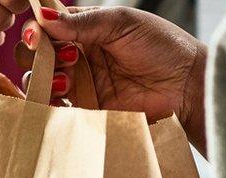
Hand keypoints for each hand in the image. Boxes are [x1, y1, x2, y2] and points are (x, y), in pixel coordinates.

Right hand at [20, 6, 207, 151]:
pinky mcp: (88, 110)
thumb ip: (82, 22)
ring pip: (43, 81)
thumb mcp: (122, 23)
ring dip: (45, 78)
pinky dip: (50, 104)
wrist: (187, 87)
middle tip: (61, 56)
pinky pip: (58, 109)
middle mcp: (80, 55)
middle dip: (37, 55)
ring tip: (68, 79)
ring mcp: (82, 84)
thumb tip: (43, 19)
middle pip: (38, 54)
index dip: (37, 28)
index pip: (48, 25)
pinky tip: (63, 98)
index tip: (39, 33)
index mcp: (87, 29)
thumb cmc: (163, 47)